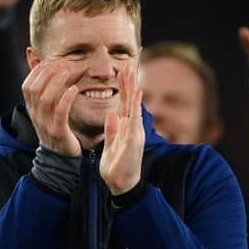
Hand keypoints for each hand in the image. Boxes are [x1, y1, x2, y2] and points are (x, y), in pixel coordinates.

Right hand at [22, 61, 80, 155]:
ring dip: (56, 82)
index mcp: (32, 110)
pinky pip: (60, 112)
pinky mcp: (58, 131)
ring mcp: (46, 124)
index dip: (36, 72)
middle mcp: (36, 115)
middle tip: (60, 64)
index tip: (49, 62)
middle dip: (46, 73)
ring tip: (67, 71)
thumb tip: (49, 75)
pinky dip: (66, 98)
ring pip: (45, 99)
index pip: (27, 86)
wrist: (59, 159)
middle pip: (34, 89)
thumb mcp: (48, 113)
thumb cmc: (56, 131)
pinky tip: (74, 89)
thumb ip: (47, 96)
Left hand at [100, 66, 144, 194]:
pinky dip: (136, 104)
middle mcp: (131, 127)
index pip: (123, 104)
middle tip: (128, 64)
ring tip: (132, 71)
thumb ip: (112, 130)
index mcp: (124, 128)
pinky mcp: (134, 138)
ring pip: (134, 105)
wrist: (120, 184)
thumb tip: (111, 116)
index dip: (122, 88)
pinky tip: (137, 92)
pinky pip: (135, 118)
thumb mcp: (110, 145)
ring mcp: (134, 131)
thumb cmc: (116, 167)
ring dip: (133, 88)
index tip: (120, 72)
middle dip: (128, 82)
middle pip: (130, 100)